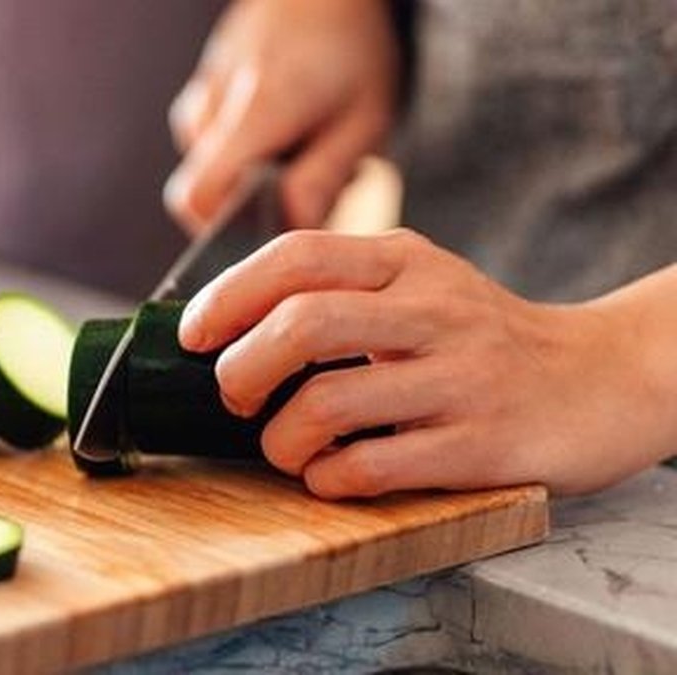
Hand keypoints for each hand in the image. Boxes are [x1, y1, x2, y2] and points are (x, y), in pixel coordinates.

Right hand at [166, 0, 398, 232]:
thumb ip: (323, 178)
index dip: (218, 229)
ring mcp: (201, 96)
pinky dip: (242, 154)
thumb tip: (291, 229)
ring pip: (206, 169)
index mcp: (256, 109)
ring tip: (295, 154)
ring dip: (246, 178)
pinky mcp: (201, 93)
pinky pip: (210, 146)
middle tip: (296, 187)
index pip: (197, 195)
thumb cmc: (350, 47)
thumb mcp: (364, 119)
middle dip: (243, 206)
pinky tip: (279, 136)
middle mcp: (214, 103)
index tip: (261, 232)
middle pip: (198, 191)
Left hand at [178, 229, 675, 497]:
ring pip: (328, 402)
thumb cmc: (482, 338)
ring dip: (280, 439)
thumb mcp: (420, 286)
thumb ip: (340, 290)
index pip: (296, 256)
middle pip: (302, 324)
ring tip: (284, 447)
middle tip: (234, 397)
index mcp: (407, 262)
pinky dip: (328, 478)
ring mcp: (460, 378)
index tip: (192, 336)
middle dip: (241, 368)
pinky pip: (373, 465)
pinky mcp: (482, 445)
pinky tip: (328, 475)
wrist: (601, 378)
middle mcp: (434, 310)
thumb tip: (227, 326)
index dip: (226, 296)